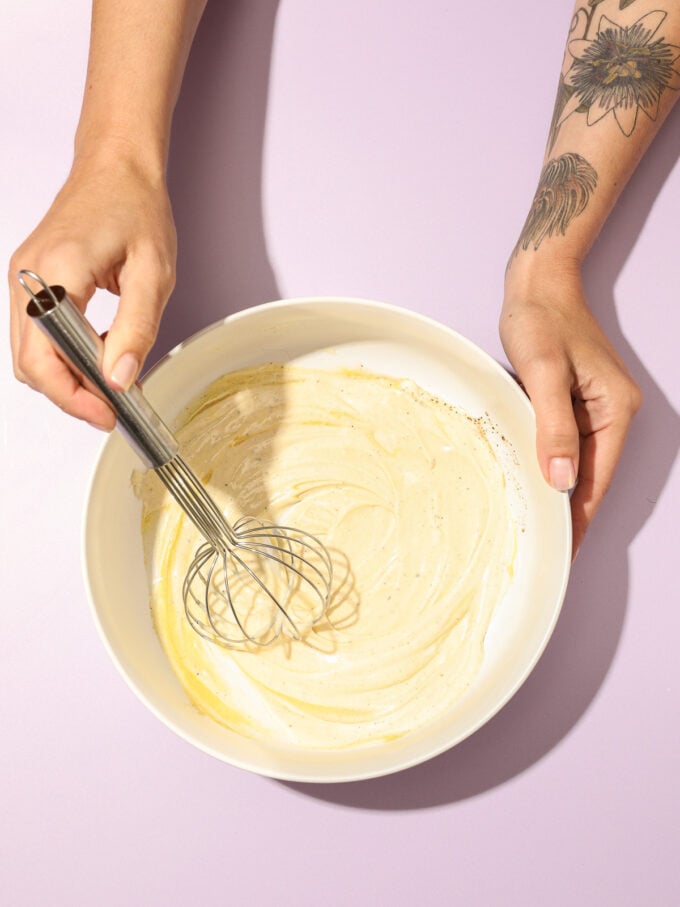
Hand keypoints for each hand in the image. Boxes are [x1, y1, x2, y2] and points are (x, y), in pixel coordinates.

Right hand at [9, 150, 176, 429]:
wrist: (116, 167)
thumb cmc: (136, 207)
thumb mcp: (153, 273)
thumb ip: (136, 329)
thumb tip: (120, 379)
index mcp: (57, 271)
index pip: (45, 357)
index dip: (74, 395)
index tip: (109, 413)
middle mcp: (27, 277)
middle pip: (30, 363)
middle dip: (69, 395)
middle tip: (112, 409)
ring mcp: (22, 278)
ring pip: (30, 353)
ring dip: (66, 377)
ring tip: (111, 385)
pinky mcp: (29, 281)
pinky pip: (36, 333)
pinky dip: (63, 355)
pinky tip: (99, 355)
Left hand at [501, 259, 641, 557]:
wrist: (538, 283)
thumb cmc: (540, 319)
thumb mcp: (543, 371)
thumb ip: (553, 427)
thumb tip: (562, 482)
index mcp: (615, 409)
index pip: (596, 479)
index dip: (578, 518)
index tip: (563, 551)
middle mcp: (611, 413)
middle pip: (589, 476)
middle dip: (567, 512)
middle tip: (542, 549)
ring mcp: (593, 408)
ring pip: (575, 463)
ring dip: (555, 491)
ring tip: (534, 527)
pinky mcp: (574, 402)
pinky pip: (563, 444)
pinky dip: (548, 465)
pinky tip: (529, 483)